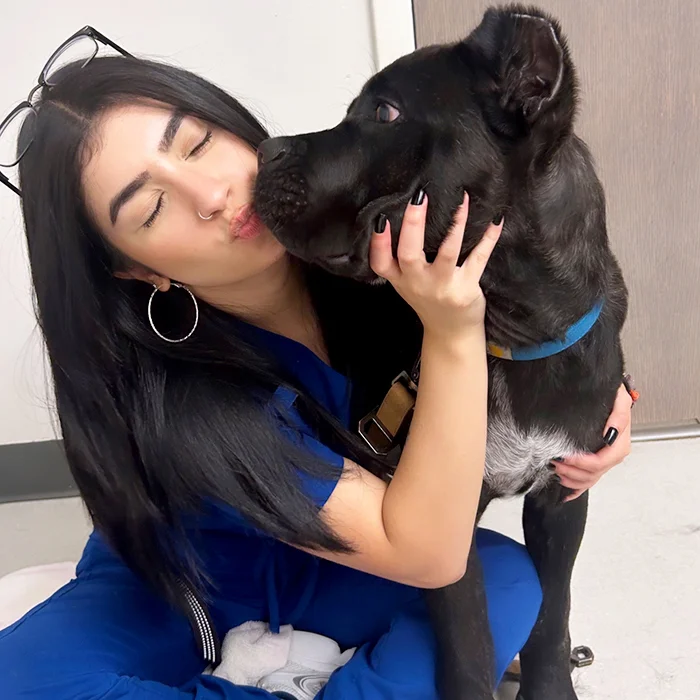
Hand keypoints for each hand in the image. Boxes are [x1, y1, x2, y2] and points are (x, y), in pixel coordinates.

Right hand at [369, 190, 502, 342]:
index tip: (380, 219)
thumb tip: (409, 212)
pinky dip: (488, 238)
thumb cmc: (428, 300)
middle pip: (410, 254)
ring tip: (461, 200)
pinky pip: (478, 258)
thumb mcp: (406, 283)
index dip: (378, 243)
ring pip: (447, 253)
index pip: (381, 263)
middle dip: (413, 225)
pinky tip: (495, 219)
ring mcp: (443, 287)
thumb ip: (401, 258)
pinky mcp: (466, 289)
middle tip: (419, 197)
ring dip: (455, 225)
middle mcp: (419, 283)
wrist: (451, 333)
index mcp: (400, 280)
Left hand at [554, 384, 632, 501]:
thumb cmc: (613, 398)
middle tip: (555, 462)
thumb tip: (611, 431)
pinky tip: (566, 493)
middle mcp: (613, 455)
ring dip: (571, 479)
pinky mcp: (597, 463)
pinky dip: (577, 489)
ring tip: (556, 470)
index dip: (581, 463)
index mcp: (619, 444)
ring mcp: (605, 461)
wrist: (612, 399)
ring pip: (589, 480)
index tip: (565, 456)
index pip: (600, 462)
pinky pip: (588, 481)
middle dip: (572, 471)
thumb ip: (619, 415)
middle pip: (593, 474)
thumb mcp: (619, 398)